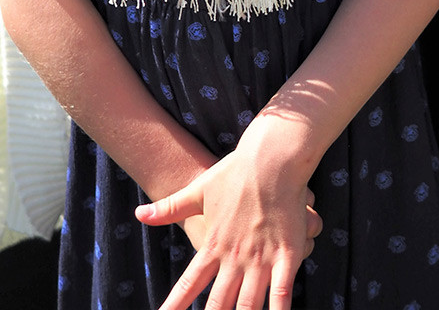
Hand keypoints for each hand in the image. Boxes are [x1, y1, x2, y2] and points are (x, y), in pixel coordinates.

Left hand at [135, 124, 322, 309]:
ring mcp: (261, 257)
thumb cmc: (236, 171)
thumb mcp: (200, 189)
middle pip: (218, 304)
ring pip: (248, 304)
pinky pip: (283, 291)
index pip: (188, 285)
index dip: (175, 306)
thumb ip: (171, 207)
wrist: (272, 156)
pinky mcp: (288, 252)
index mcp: (213, 244)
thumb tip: (139, 214)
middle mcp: (234, 257)